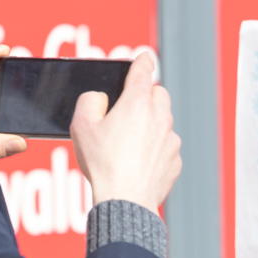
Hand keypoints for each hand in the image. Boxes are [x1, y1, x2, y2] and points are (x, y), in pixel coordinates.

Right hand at [69, 53, 180, 213]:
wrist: (126, 200)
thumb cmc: (102, 163)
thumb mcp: (82, 125)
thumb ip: (91, 100)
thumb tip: (102, 98)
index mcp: (137, 103)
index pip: (143, 72)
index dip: (142, 61)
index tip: (145, 57)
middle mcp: (160, 117)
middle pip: (158, 94)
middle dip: (146, 95)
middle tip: (127, 109)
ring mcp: (171, 139)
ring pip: (164, 122)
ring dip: (150, 124)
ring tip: (128, 142)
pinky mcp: (176, 159)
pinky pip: (167, 146)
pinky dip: (156, 148)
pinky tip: (138, 161)